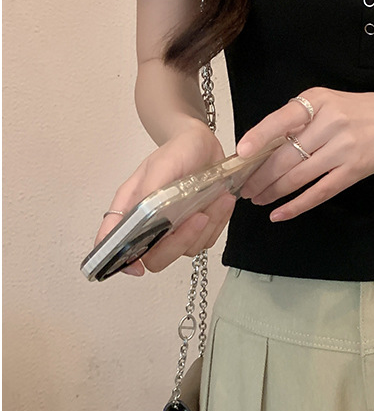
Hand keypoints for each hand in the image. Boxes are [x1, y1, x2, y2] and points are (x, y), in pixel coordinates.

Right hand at [93, 121, 233, 275]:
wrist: (203, 144)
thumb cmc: (177, 151)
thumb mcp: (163, 164)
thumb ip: (151, 190)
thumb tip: (144, 216)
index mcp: (132, 209)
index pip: (115, 244)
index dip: (121, 261)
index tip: (136, 265)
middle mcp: (151, 224)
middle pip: (156, 257)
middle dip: (179, 243)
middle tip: (198, 218)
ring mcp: (175, 228)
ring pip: (186, 250)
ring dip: (206, 228)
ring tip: (217, 199)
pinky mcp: (197, 228)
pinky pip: (207, 240)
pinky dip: (218, 223)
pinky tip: (222, 201)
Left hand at [236, 88, 373, 221]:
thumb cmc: (360, 110)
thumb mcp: (328, 101)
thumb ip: (299, 117)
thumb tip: (263, 145)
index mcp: (319, 101)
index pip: (283, 119)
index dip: (260, 136)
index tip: (241, 153)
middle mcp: (331, 123)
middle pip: (286, 155)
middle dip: (260, 175)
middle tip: (243, 187)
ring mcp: (344, 149)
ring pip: (298, 176)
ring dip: (273, 191)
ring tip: (257, 198)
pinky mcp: (354, 171)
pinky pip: (319, 192)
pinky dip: (296, 205)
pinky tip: (279, 213)